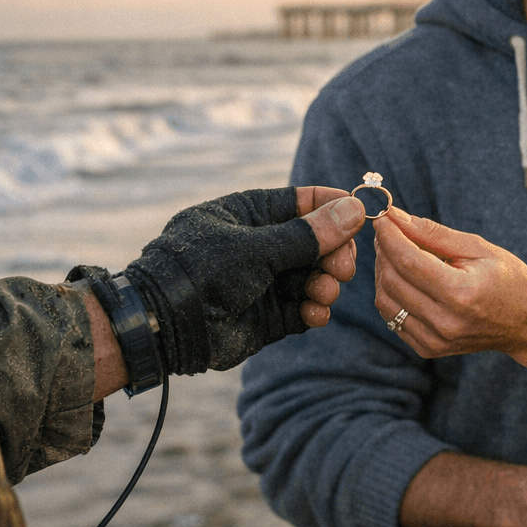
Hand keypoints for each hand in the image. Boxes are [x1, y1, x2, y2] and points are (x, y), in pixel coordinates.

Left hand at [125, 187, 364, 373]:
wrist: (165, 324)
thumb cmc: (202, 270)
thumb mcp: (257, 247)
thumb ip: (307, 235)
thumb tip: (353, 210)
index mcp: (249, 215)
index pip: (301, 202)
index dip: (332, 207)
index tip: (361, 214)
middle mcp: (259, 246)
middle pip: (315, 242)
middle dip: (334, 253)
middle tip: (342, 268)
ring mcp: (263, 282)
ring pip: (312, 277)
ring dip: (325, 284)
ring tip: (324, 292)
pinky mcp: (267, 317)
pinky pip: (302, 309)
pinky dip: (314, 311)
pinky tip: (316, 313)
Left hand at [371, 207, 526, 362]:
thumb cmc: (508, 279)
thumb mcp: (478, 248)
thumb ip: (434, 234)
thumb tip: (397, 217)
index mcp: (461, 293)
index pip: (408, 261)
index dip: (389, 236)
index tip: (382, 217)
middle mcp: (445, 321)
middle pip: (392, 281)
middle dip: (383, 251)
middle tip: (388, 232)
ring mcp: (436, 340)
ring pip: (386, 302)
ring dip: (383, 273)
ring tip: (395, 254)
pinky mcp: (429, 348)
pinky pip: (392, 319)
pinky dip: (391, 294)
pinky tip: (404, 279)